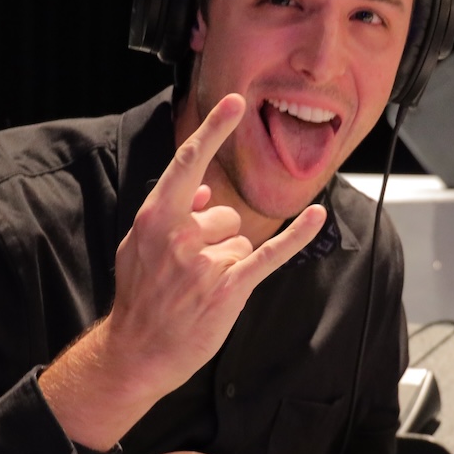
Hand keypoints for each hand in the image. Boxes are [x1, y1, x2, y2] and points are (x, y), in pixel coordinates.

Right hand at [38, 94, 327, 449]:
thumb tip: (204, 188)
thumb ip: (172, 213)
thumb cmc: (141, 297)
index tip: (235, 102)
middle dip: (216, 239)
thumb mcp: (139, 247)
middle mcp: (179, 236)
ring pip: (240, 241)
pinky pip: (270, 253)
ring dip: (228, 263)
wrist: (137, 352)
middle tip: (190, 272)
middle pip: (225, 213)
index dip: (214, 131)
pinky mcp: (229, 288)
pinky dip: (296, 236)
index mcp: (154, 219)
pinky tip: (316, 217)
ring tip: (200, 288)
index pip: (188, 164)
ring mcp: (204, 263)